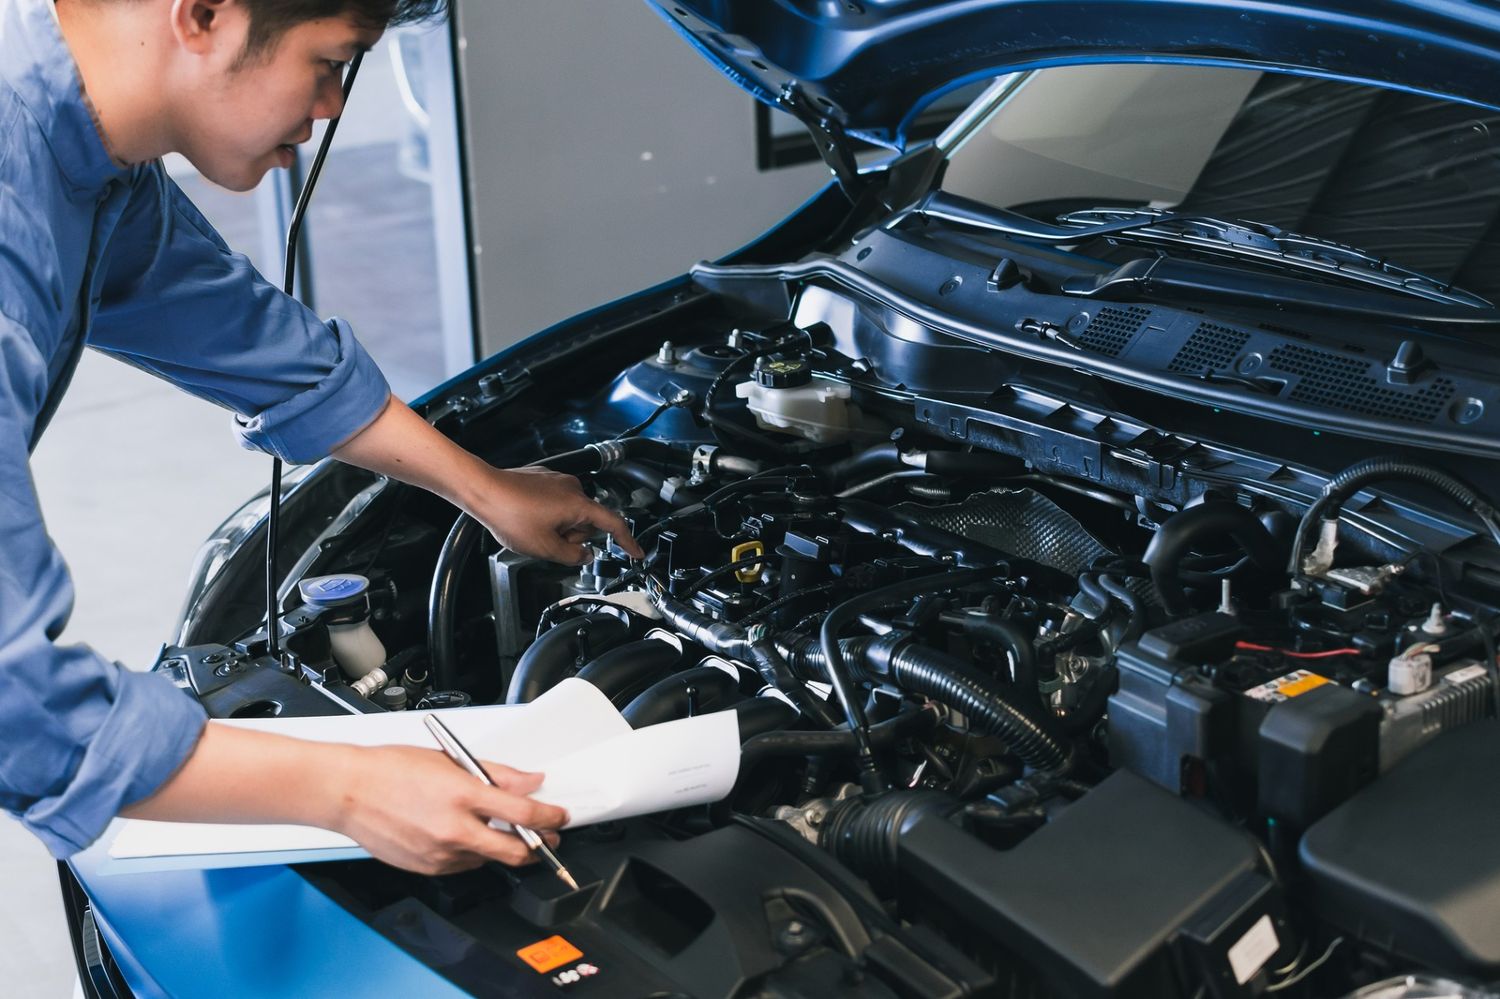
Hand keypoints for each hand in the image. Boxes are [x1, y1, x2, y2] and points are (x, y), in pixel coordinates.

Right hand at [326, 744, 566, 874]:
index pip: (524, 814)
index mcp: (463, 796)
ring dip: (498, 847)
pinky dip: (469, 852)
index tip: (559, 817)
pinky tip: (456, 833)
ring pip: (488, 859)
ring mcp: (439, 854)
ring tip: (486, 825)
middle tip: (546, 837)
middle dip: (538, 847)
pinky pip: (462, 865)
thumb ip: (497, 774)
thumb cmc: (391, 769)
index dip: (551, 818)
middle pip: (515, 851)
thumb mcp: (451, 759)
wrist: (347, 791)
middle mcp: (454, 830)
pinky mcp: (426, 868)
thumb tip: (530, 781)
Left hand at [466, 465, 643, 564]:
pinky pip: (556, 502)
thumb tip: (584, 555)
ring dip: (559, 526)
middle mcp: (573, 488)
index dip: (627, 541)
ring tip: (533, 529)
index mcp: (578, 504)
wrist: (483, 490)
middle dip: (573, 536)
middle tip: (549, 542)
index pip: (613, 524)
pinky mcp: (544, 478)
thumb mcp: (544, 547)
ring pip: (570, 513)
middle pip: (587, 522)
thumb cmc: (510, 514)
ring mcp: (558, 481)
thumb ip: (572, 556)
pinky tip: (528, 518)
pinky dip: (548, 515)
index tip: (635, 552)